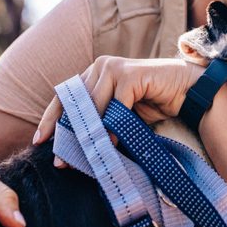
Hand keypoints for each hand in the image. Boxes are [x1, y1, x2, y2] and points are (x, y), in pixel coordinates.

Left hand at [33, 56, 203, 147]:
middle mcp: (100, 66)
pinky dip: (112, 126)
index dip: (51, 119)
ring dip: (89, 134)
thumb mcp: (119, 115)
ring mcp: (114, 67)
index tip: (39, 141)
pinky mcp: (130, 74)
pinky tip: (111, 144)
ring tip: (85, 158)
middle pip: (75, 103)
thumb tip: (72, 150)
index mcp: (93, 73)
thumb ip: (98, 123)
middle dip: (67, 134)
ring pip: (92, 105)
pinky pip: (115, 105)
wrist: (186, 91)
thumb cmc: (152, 103)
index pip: (65, 97)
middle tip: (61, 160)